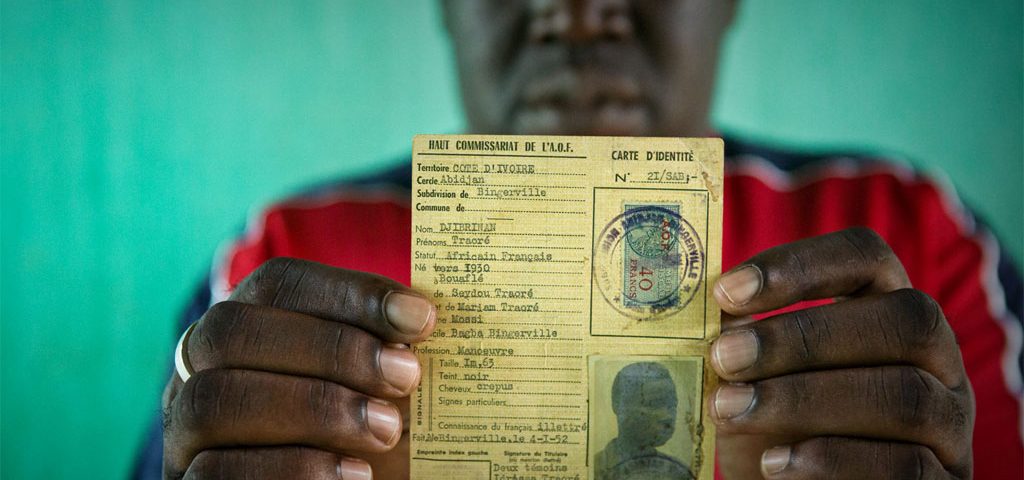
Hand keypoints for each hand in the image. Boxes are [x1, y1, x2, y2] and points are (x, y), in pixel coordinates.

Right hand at [161, 258, 436, 478]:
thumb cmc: (369, 441)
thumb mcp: (382, 391)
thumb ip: (389, 353)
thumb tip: (423, 314)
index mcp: (248, 328)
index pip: (279, 284)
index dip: (349, 292)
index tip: (420, 317)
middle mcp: (198, 371)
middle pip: (232, 331)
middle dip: (330, 349)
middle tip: (407, 376)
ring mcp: (182, 432)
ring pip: (214, 399)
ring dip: (312, 408)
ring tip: (385, 431)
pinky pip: (214, 473)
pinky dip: (291, 469)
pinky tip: (353, 476)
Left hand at [710, 227, 973, 478]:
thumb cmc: (776, 431)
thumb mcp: (754, 380)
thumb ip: (745, 344)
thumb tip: (716, 315)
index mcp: (888, 312)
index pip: (867, 258)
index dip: (800, 264)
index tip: (727, 291)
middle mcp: (937, 358)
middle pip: (901, 319)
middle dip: (802, 337)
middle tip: (724, 357)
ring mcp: (951, 423)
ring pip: (906, 396)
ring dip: (804, 400)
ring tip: (731, 410)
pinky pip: (907, 467)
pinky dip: (833, 462)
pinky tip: (774, 464)